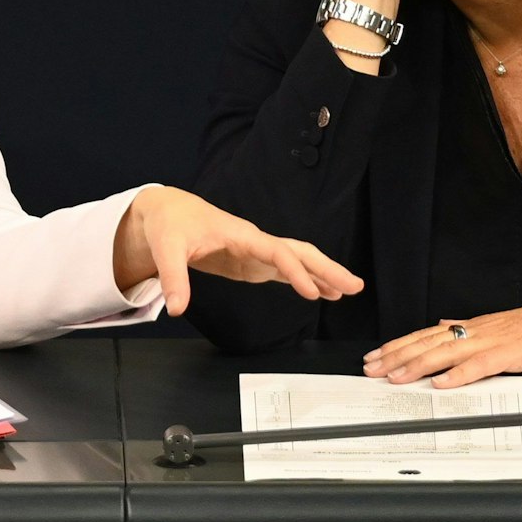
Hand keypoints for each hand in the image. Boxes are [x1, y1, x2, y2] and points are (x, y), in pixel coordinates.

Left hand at [113, 186, 363, 315]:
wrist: (168, 212)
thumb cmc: (170, 225)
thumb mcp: (166, 250)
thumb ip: (173, 278)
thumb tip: (176, 309)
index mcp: (241, 235)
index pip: (277, 252)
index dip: (296, 272)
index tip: (312, 293)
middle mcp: (255, 242)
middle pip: (300, 252)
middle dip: (327, 268)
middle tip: (355, 286)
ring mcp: (256, 252)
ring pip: (298, 260)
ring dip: (323, 274)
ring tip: (348, 291)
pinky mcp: (251, 262)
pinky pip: (285, 271)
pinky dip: (305, 281)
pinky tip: (321, 293)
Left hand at [364, 280, 521, 386]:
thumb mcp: (496, 325)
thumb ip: (467, 328)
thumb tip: (442, 326)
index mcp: (471, 327)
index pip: (425, 336)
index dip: (398, 346)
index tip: (374, 356)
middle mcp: (475, 332)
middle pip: (427, 343)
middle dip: (395, 356)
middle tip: (370, 368)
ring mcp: (490, 342)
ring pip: (445, 353)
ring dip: (416, 365)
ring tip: (394, 376)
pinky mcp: (509, 355)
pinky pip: (479, 366)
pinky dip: (458, 375)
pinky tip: (440, 384)